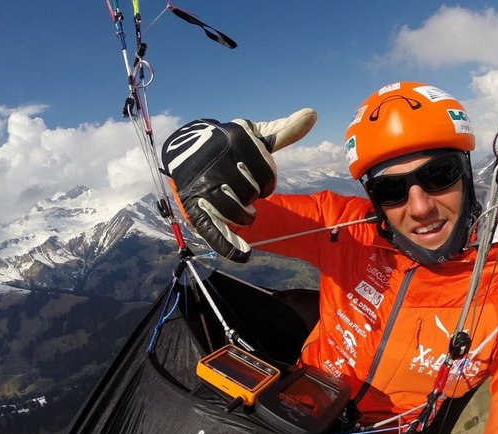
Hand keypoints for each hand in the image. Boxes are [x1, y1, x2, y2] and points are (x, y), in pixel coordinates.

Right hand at [162, 108, 316, 261]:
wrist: (185, 150)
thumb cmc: (229, 144)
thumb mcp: (254, 135)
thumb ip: (284, 130)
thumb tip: (312, 114)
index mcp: (236, 141)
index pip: (266, 175)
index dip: (266, 181)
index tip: (256, 178)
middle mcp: (218, 162)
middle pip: (252, 192)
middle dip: (252, 195)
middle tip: (243, 190)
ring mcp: (204, 186)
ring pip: (237, 211)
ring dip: (244, 215)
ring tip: (241, 209)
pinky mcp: (194, 207)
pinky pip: (214, 230)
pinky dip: (229, 247)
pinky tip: (244, 255)